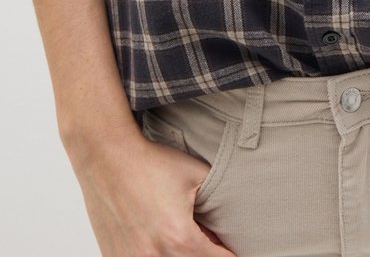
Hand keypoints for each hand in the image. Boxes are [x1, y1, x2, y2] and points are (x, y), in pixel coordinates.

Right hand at [71, 128, 236, 255]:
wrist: (108, 157)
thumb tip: (223, 231)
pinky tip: (155, 238)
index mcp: (180, 238)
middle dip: (201, 253)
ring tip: (176, 234)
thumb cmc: (151, 163)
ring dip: (177, 254)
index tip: (225, 244)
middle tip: (203, 236)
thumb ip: (218, 206)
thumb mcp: (198, 175)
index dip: (226, 253)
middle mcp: (154, 256)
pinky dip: (154, 253)